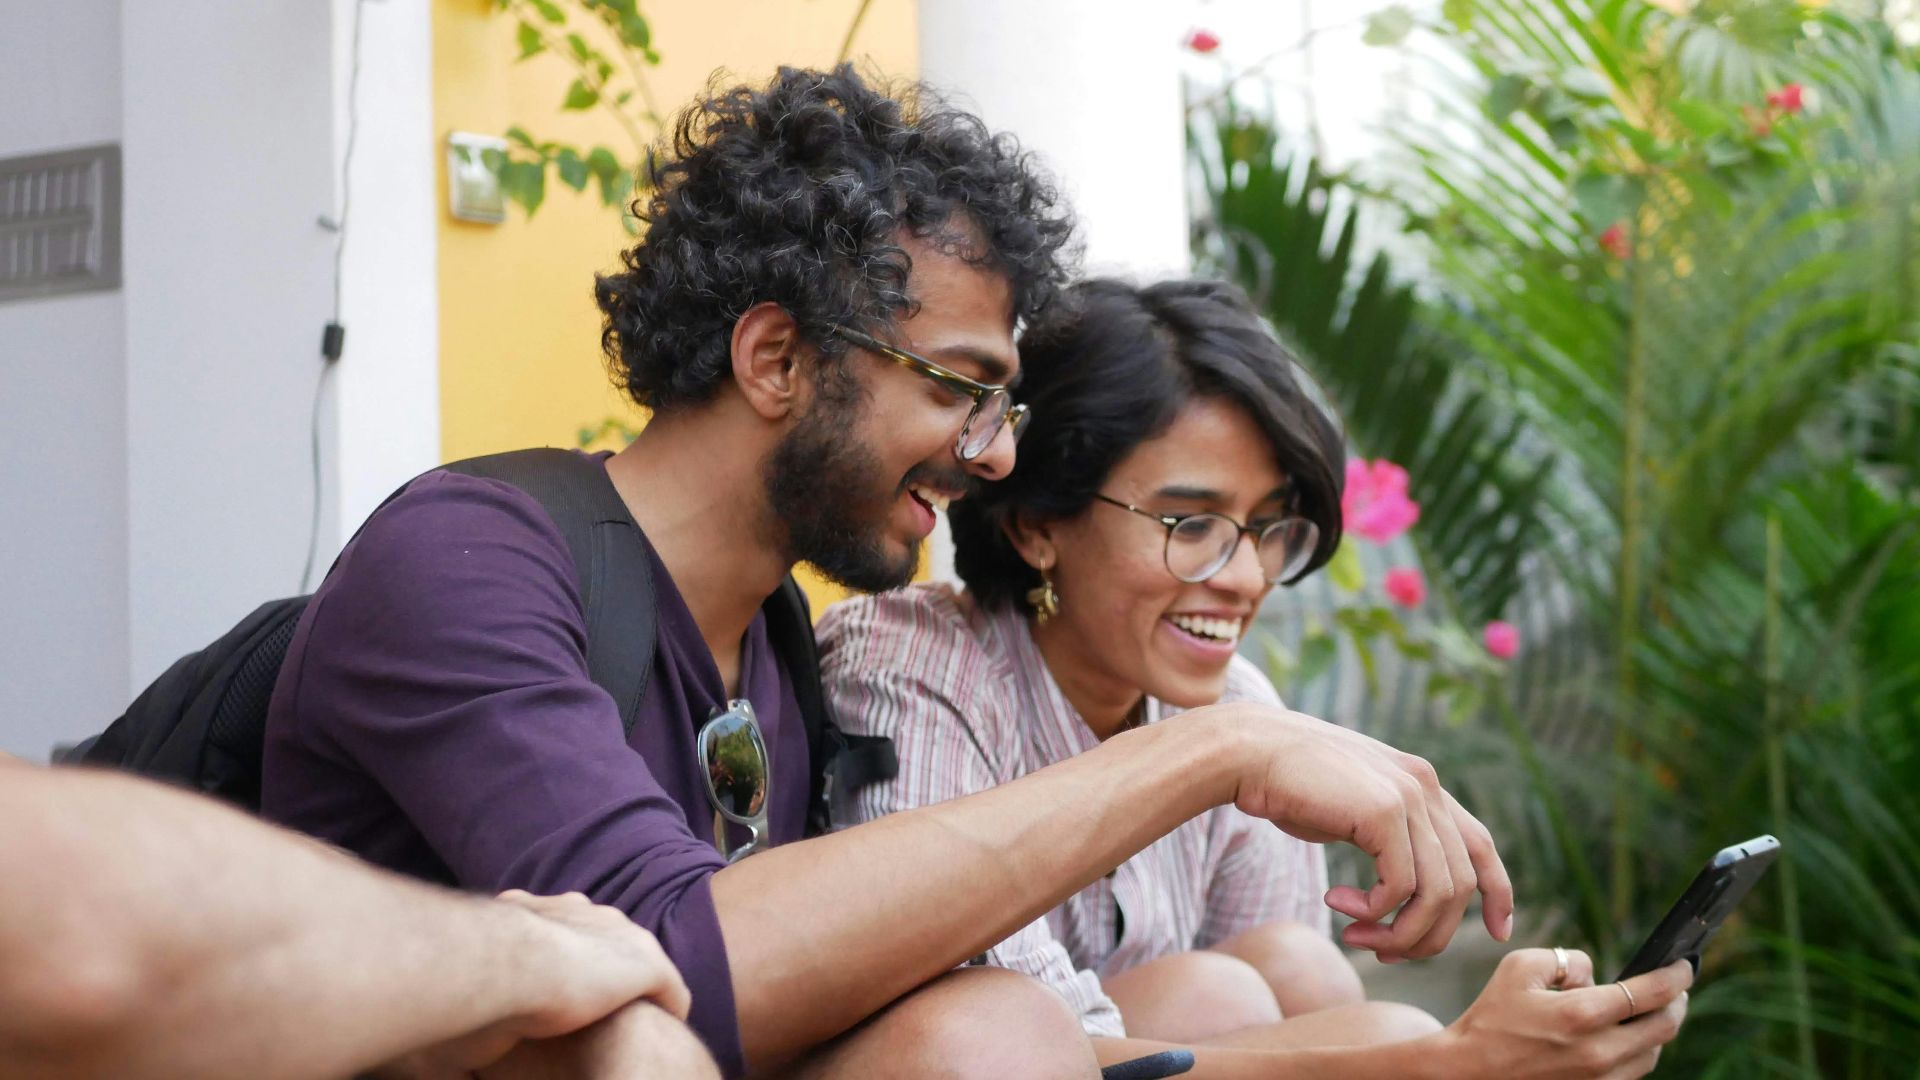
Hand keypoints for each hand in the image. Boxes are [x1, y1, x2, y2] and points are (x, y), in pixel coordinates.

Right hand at [377, 891, 691, 1079]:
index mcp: (532, 911)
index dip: (554, 955)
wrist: (503, 964)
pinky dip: (669, 1006)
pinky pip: (669, 990)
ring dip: (636, 985)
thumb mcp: (453, 985)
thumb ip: (458, 1004)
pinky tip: (670, 1025)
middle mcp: (579, 912)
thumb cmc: (461, 983)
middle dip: (600, 962)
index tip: (551, 984)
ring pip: (637, 960)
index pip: (552, 927)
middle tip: (595, 1000)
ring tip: (636, 1016)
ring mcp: (616, 936)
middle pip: (600, 936)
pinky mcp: (645, 965)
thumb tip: (436, 1049)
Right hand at [1208, 703, 1513, 960]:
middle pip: (1459, 884)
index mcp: (1421, 784)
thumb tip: (1403, 892)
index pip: (1479, 844)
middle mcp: (1425, 786)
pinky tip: (1335, 903)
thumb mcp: (1351, 811)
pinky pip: (1400, 887)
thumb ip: (1385, 837)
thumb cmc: (1287, 785)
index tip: (1499, 930)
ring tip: (1355, 936)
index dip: (1497, 890)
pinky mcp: (1383, 811)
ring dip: (1399, 932)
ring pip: (1436, 893)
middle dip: (1426, 933)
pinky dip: (1373, 911)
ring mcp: (1408, 796)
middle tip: (1380, 951)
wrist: (1248, 752)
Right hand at [1436, 949, 1691, 1078]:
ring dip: (1656, 1030)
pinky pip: (1632, 1074)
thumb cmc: (1491, 1018)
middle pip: (1665, 1028)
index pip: (1651, 993)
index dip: (1676, 977)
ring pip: (1653, 1054)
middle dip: (1677, 1003)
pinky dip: (1636, 1052)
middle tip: (1676, 989)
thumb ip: (1568, 959)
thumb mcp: (1520, 968)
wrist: (1470, 1072)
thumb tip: (1597, 974)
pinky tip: (1622, 1038)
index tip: (1685, 966)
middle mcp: (1598, 1052)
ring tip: (1646, 1012)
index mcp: (1581, 1014)